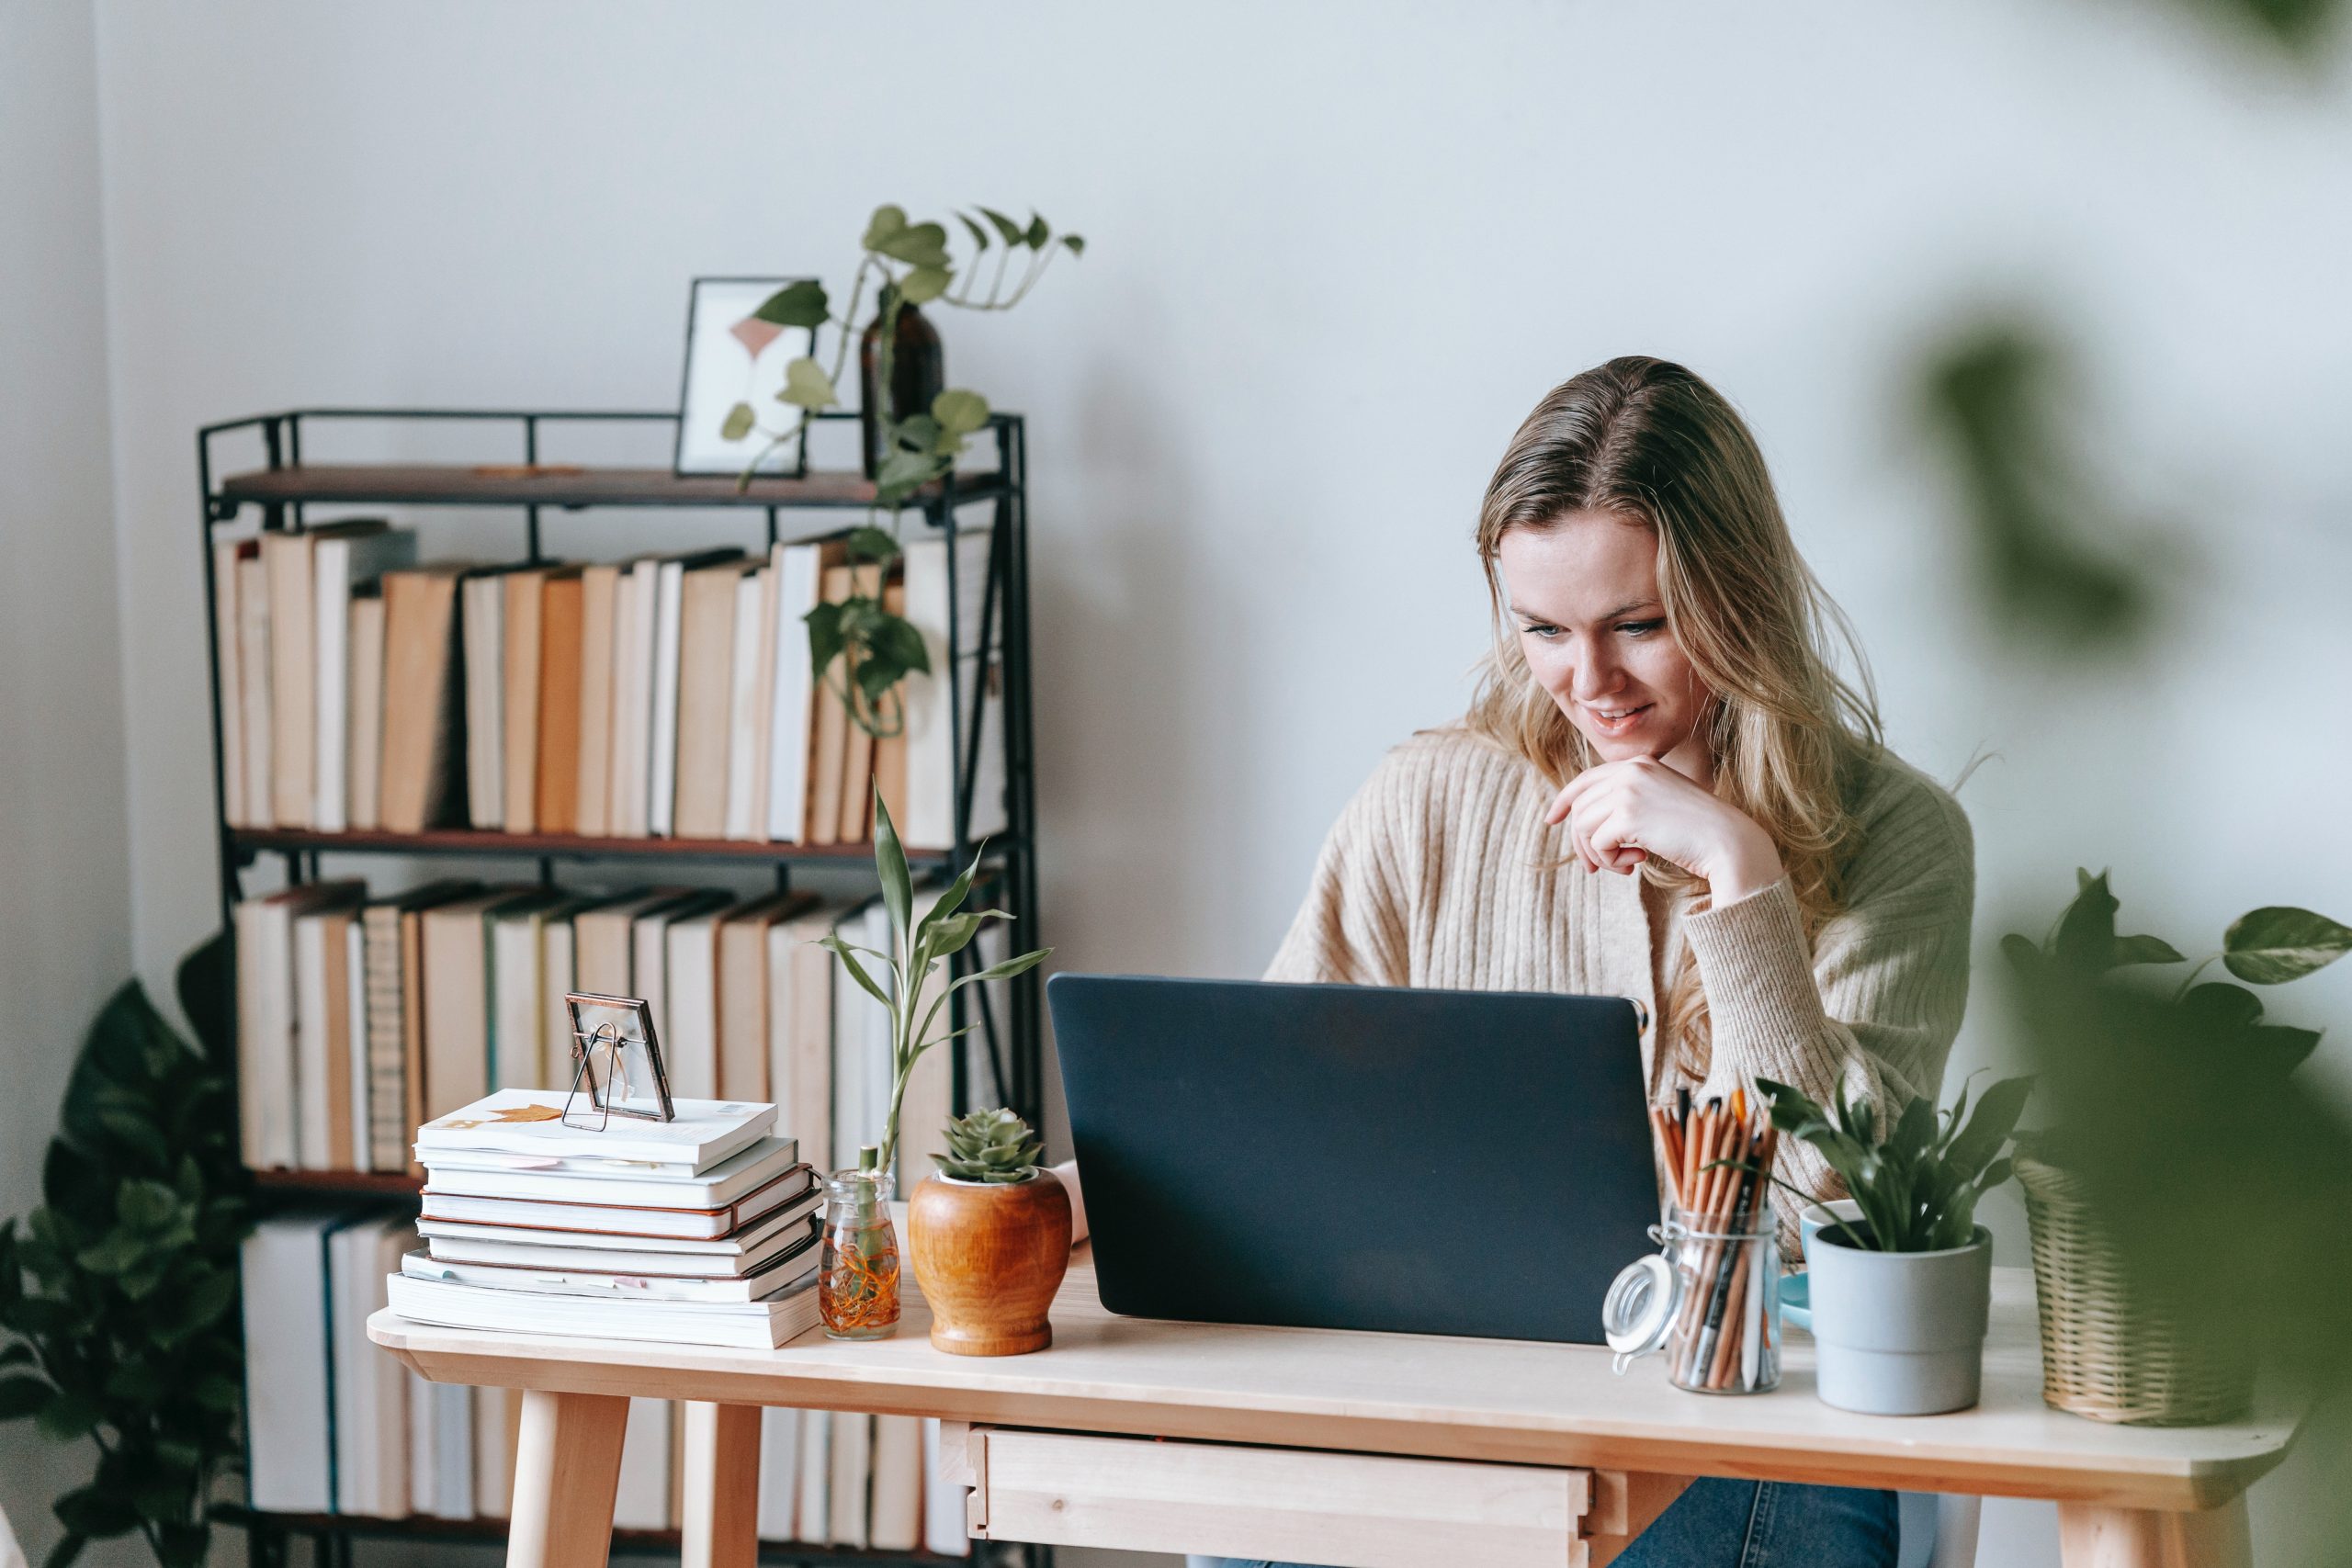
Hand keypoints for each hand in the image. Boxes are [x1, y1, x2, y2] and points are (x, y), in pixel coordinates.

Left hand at [1543, 757, 1784, 900]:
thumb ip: (1629, 801)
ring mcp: (1628, 790)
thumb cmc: (1698, 831)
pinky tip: (1636, 865)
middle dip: (1583, 842)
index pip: (1587, 779)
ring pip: (1583, 826)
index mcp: (1640, 763)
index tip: (1552, 819)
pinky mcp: (1627, 815)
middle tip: (1597, 867)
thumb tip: (1584, 821)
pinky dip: (1610, 861)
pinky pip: (1597, 844)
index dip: (1565, 800)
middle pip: (1581, 807)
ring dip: (1599, 854)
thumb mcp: (1661, 804)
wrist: (1728, 843)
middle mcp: (1630, 770)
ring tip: (1625, 866)